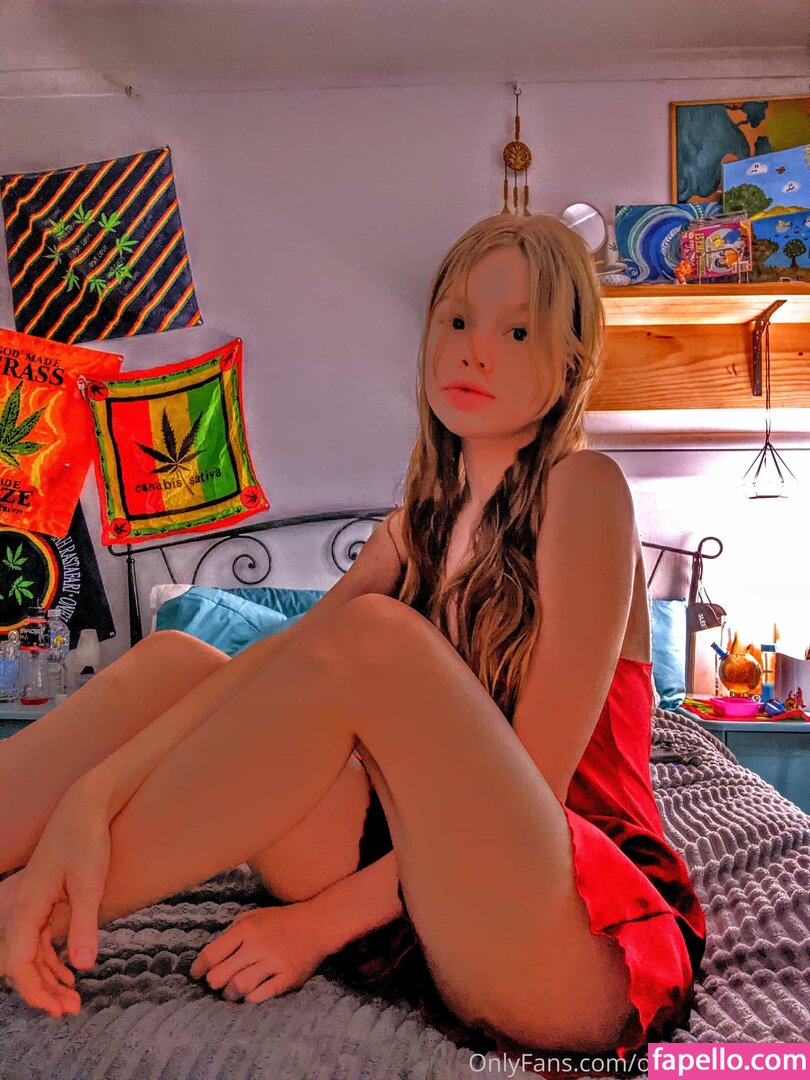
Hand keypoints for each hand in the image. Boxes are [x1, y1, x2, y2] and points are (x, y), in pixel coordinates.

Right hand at [5, 784, 110, 1016]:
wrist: (84, 808)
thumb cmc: (86, 840)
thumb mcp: (90, 884)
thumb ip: (84, 925)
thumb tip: (84, 967)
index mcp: (26, 908)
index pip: (19, 963)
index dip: (35, 992)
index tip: (58, 1009)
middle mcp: (21, 909)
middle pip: (22, 964)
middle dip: (43, 992)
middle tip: (71, 1011)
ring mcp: (29, 906)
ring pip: (30, 955)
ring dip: (48, 979)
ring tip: (72, 1000)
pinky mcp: (42, 901)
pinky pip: (39, 941)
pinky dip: (51, 961)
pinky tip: (69, 974)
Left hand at [190, 899, 332, 1003]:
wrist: (318, 924)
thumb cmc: (281, 921)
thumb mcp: (254, 916)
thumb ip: (231, 932)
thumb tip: (209, 956)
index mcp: (246, 929)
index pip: (211, 954)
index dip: (198, 968)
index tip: (196, 974)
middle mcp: (258, 945)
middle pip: (220, 975)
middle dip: (213, 983)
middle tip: (216, 983)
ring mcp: (274, 962)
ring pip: (238, 987)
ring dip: (229, 994)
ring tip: (230, 993)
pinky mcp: (288, 977)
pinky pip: (261, 996)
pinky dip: (250, 999)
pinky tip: (249, 995)